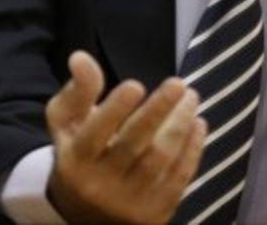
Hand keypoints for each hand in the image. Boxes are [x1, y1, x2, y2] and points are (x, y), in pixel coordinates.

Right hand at [45, 50, 205, 223]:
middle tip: (179, 84)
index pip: (95, 134)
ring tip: (191, 99)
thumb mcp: (67, 126)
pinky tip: (198, 125)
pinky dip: (192, 149)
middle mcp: (100, 185)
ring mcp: (128, 202)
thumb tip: (81, 57)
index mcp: (75, 160)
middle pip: (134, 144)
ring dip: (181, 125)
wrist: (86, 216)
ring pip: (161, 160)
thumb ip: (78, 91)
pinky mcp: (154, 214)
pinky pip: (178, 178)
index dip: (115, 109)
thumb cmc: (80, 156)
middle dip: (159, 111)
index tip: (136, 84)